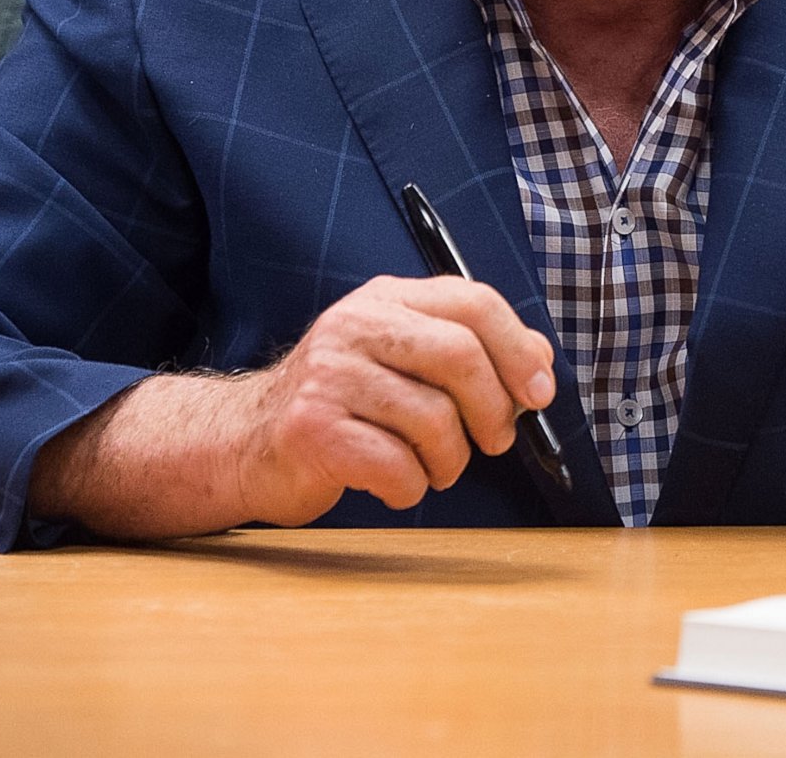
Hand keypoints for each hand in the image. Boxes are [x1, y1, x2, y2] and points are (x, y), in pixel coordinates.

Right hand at [31, 275, 555, 537]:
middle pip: (460, 356)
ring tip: (434, 467)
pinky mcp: (311, 431)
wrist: (244, 443)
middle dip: (494, 410)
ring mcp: (329, 376)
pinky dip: (411, 487)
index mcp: (386, 299)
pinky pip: (396, 466)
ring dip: (450, 460)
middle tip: (494, 442)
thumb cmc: (344, 406)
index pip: (472, 302)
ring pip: (434, 420)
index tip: (541, 393)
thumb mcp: (403, 359)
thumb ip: (470, 351)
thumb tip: (541, 362)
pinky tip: (396, 484)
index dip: (519, 349)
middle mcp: (355, 326)